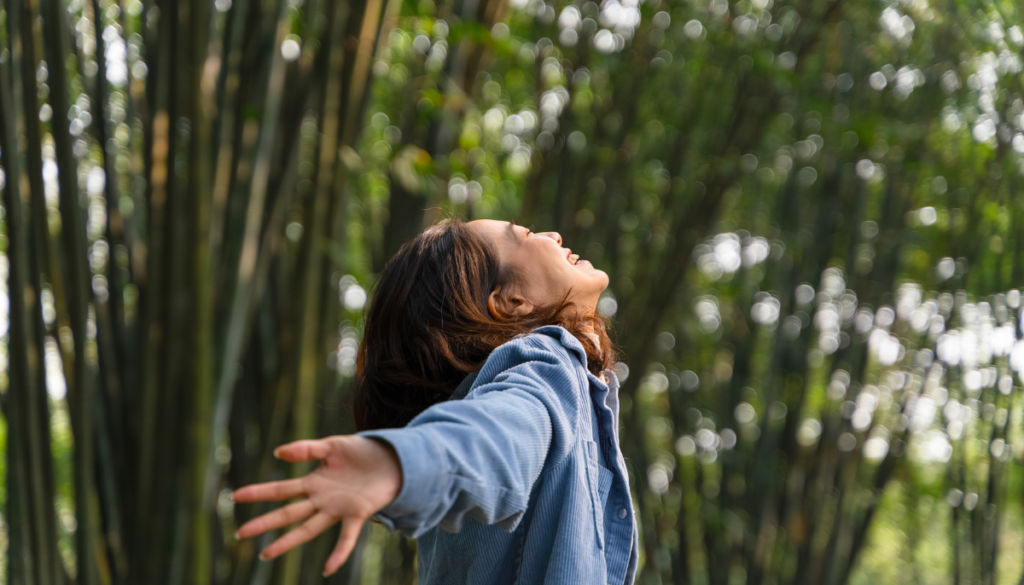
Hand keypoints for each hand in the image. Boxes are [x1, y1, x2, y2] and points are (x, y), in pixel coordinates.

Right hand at [231, 435, 402, 575]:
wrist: (392, 457)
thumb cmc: (362, 452)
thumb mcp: (332, 445)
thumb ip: (306, 449)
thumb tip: (278, 453)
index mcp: (314, 482)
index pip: (280, 490)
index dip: (259, 493)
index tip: (236, 496)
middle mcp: (322, 499)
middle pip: (288, 513)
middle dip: (264, 523)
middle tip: (240, 533)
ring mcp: (338, 508)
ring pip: (308, 528)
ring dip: (287, 541)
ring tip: (266, 554)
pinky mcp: (358, 513)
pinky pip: (347, 537)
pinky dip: (339, 553)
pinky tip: (328, 569)